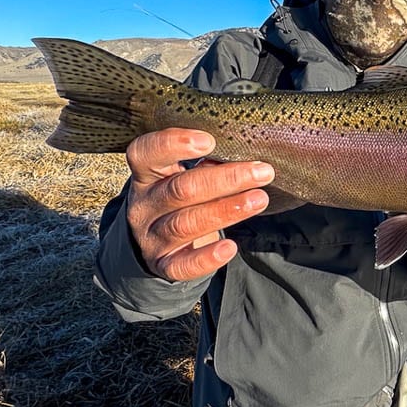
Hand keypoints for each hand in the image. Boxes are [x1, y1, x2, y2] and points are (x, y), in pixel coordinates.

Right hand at [125, 128, 274, 281]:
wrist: (157, 243)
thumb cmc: (179, 199)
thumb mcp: (182, 176)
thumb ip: (205, 166)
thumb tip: (242, 159)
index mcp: (146, 175)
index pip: (145, 153)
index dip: (172, 144)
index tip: (209, 141)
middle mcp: (144, 206)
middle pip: (180, 190)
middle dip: (225, 179)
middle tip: (262, 172)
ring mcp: (151, 238)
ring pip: (187, 224)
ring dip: (226, 210)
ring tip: (259, 199)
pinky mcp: (164, 264)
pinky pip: (184, 264)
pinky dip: (207, 258)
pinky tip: (230, 247)